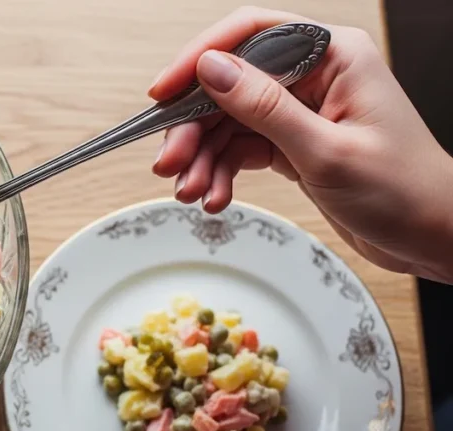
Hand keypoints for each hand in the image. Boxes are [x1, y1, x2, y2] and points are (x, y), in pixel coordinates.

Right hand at [150, 7, 452, 282]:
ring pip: (228, 121)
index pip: (250, 34)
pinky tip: (215, 197)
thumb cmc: (404, 191)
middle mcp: (314, 76)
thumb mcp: (326, 151)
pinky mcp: (293, 142)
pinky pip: (240, 148)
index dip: (199, 58)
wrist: (432, 236)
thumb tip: (212, 68)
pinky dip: (222, 173)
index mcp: (334, 56)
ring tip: (191, 191)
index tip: (164, 92)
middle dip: (193, 127)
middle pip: (229, 85)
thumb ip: (264, 107)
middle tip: (170, 164)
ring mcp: (301, 110)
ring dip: (202, 158)